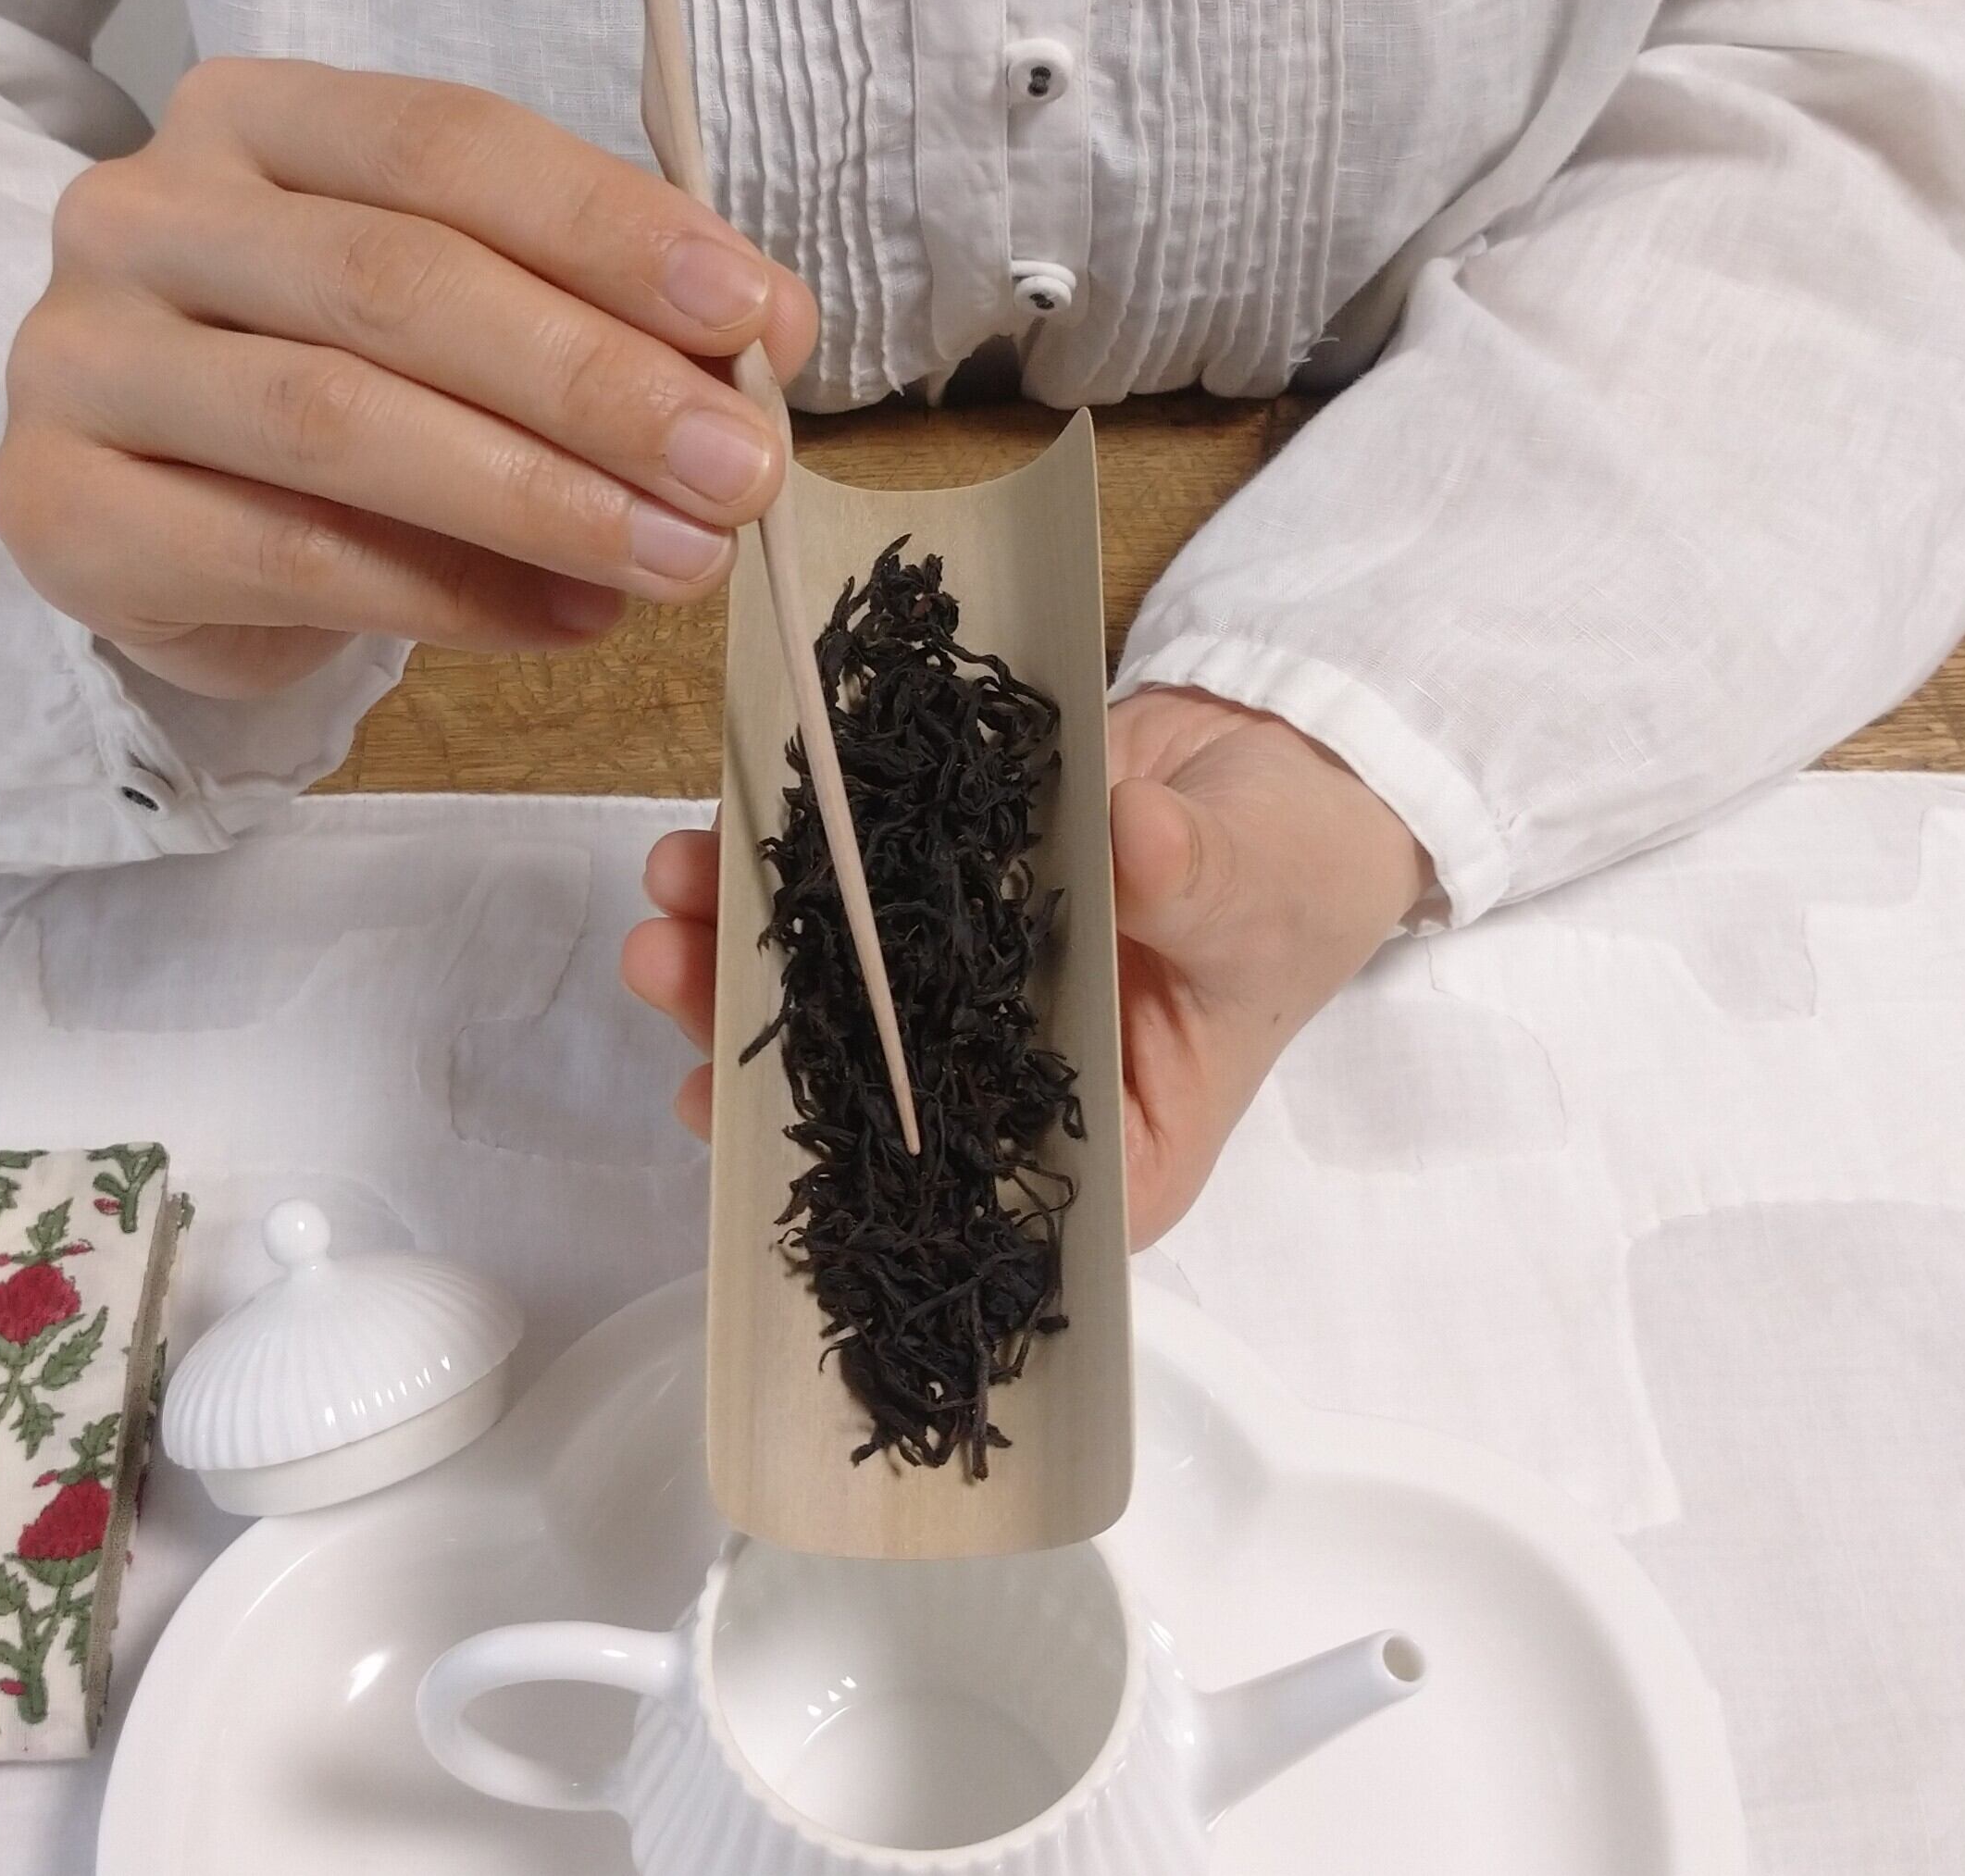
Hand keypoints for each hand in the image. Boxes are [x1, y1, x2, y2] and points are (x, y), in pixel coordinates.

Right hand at [0, 59, 817, 697]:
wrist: (158, 514)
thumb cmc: (340, 384)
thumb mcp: (471, 317)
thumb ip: (598, 308)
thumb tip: (769, 337)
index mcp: (257, 120)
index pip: (448, 144)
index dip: (610, 229)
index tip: (754, 317)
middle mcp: (144, 214)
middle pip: (396, 282)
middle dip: (596, 383)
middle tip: (740, 471)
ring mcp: (81, 361)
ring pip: (337, 423)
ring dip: (539, 501)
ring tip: (679, 559)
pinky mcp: (60, 511)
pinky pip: (287, 558)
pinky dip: (454, 601)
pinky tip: (570, 621)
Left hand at [621, 687, 1428, 1245]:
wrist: (1273, 766)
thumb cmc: (1296, 872)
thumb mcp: (1261, 888)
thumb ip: (1194, 882)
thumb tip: (1139, 845)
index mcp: (1107, 1150)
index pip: (972, 1198)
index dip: (858, 1180)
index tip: (754, 1133)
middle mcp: (1012, 1089)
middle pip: (868, 1101)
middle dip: (760, 1042)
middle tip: (667, 970)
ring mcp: (966, 998)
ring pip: (838, 1002)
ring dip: (744, 952)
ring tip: (673, 885)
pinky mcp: (940, 912)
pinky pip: (851, 905)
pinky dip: (784, 875)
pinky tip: (718, 835)